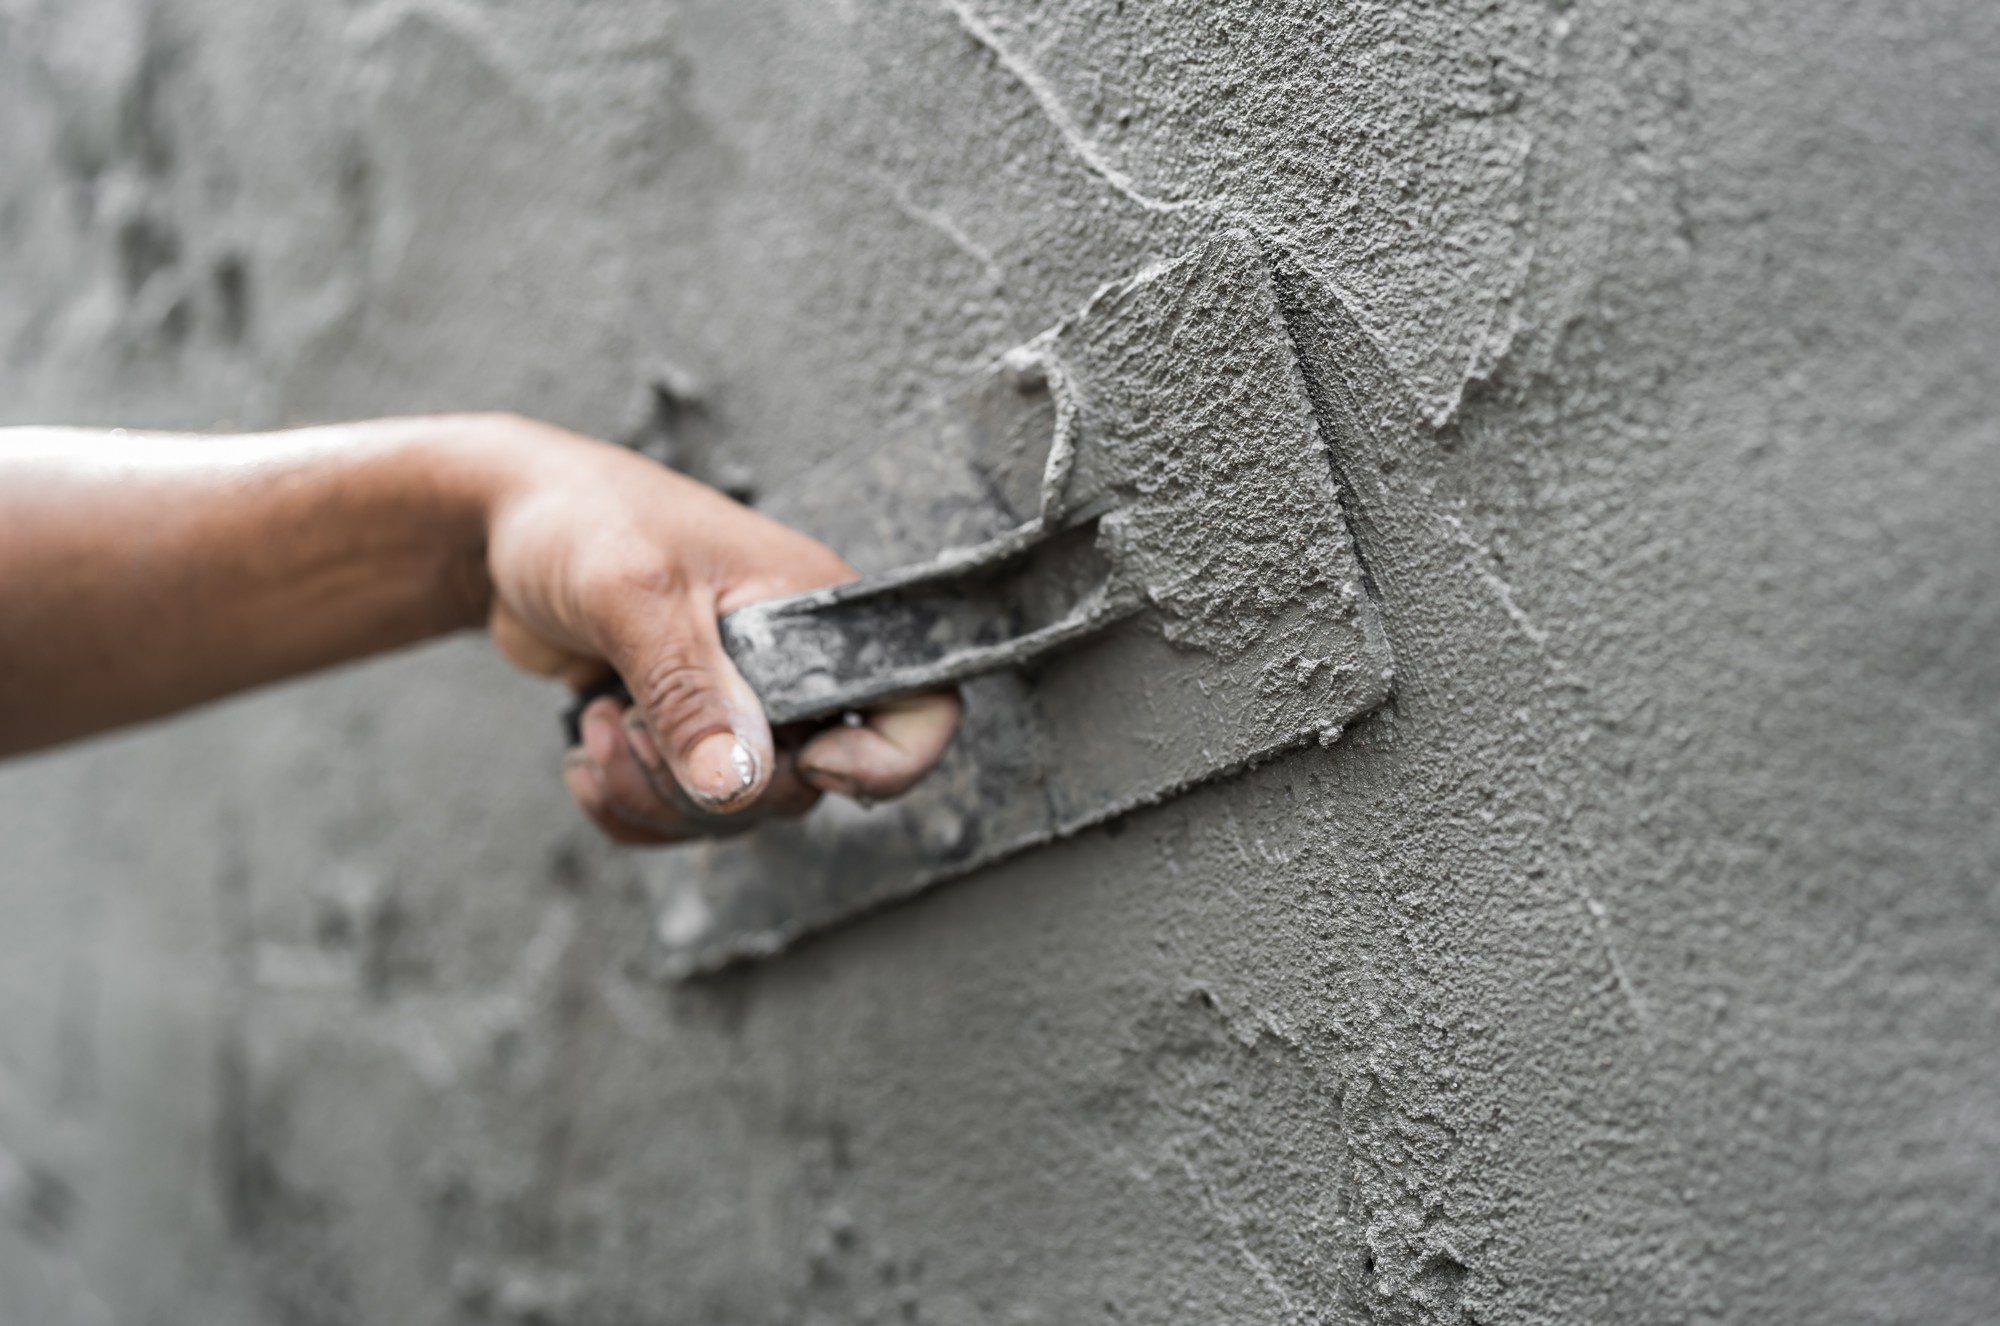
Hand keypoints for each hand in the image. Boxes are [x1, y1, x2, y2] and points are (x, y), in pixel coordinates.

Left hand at [476, 417, 960, 843]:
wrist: (501, 524)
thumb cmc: (582, 519)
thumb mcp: (636, 594)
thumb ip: (691, 692)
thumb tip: (738, 786)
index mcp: (819, 614)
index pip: (918, 707)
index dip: (886, 761)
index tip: (802, 760)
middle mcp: (795, 666)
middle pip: (804, 786)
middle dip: (709, 786)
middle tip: (635, 726)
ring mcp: (739, 705)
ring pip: (737, 811)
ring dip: (653, 794)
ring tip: (601, 724)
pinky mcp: (684, 733)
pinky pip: (683, 815)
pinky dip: (628, 806)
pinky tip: (587, 751)